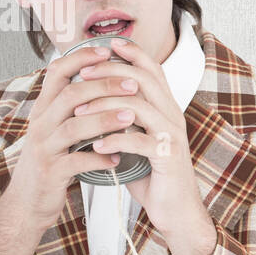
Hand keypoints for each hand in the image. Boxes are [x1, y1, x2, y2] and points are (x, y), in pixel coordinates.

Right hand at [1, 43, 132, 234]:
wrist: (28, 203)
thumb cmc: (51, 163)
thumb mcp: (56, 130)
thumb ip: (72, 108)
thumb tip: (100, 80)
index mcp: (43, 109)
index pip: (57, 71)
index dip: (81, 58)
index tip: (108, 51)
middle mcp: (40, 123)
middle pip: (71, 94)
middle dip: (104, 86)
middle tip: (133, 85)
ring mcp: (44, 148)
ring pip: (75, 126)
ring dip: (106, 120)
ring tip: (131, 118)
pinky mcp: (50, 172)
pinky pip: (77, 160)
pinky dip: (99, 157)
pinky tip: (117, 158)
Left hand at [73, 37, 206, 237]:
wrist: (175, 209)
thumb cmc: (152, 174)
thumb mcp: (137, 139)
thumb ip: (124, 119)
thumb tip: (91, 100)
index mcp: (166, 108)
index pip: (153, 70)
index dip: (132, 53)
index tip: (107, 44)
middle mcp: (173, 116)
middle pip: (144, 79)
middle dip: (112, 71)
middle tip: (84, 73)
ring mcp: (173, 136)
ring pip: (139, 107)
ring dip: (105, 106)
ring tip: (80, 114)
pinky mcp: (168, 157)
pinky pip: (139, 141)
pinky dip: (114, 141)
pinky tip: (97, 145)